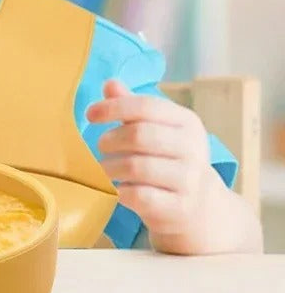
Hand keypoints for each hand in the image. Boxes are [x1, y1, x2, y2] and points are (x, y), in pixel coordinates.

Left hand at [86, 79, 225, 253]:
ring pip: (136, 167)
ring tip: (104, 169)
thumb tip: (110, 84)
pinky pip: (139, 196)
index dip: (113, 107)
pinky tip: (118, 189)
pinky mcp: (180, 208)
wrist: (201, 209)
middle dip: (110, 140)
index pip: (146, 106)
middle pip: (139, 135)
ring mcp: (189, 180)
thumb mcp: (158, 130)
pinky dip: (121, 191)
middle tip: (100, 147)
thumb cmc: (169, 161)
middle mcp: (193, 149)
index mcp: (187, 123)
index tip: (90, 114)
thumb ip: (133, 108)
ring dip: (110, 168)